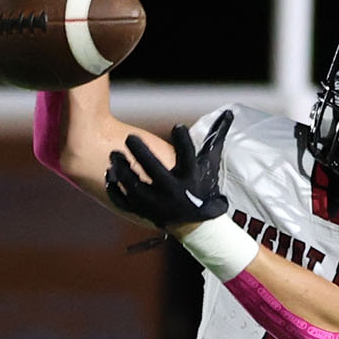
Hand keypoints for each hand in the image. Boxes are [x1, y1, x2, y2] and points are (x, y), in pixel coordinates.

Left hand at [105, 113, 231, 230]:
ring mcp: (157, 205)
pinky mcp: (144, 213)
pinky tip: (110, 173)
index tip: (177, 126)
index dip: (184, 142)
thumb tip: (228, 112)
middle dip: (142, 154)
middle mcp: (173, 192)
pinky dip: (115, 190)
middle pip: (156, 172)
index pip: (188, 158)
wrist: (196, 226)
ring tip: (115, 154)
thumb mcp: (209, 164)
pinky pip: (125, 203)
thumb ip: (215, 138)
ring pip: (136, 188)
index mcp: (190, 178)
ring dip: (123, 170)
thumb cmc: (202, 188)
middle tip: (130, 137)